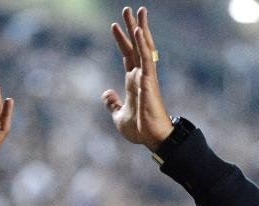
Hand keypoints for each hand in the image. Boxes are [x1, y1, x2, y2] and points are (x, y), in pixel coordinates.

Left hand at [102, 6, 172, 151]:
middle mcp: (141, 75)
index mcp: (134, 82)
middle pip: (136, 46)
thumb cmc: (139, 130)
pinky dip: (142, 44)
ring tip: (137, 11)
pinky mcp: (150, 81)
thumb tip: (106, 92)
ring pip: (143, 47)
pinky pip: (146, 59)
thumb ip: (112, 103)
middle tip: (128, 9)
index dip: (122, 40)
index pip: (127, 55)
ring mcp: (146, 77)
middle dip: (132, 27)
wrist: (152, 139)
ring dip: (139, 28)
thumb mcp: (118, 115)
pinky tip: (139, 31)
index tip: (115, 26)